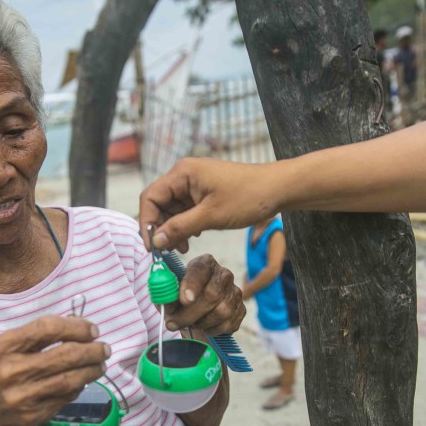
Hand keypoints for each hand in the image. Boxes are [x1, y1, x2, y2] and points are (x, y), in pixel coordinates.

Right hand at [0, 316, 110, 425]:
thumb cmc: (1, 377)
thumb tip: (79, 323)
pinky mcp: (33, 415)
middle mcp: (9, 371)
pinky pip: (65, 397)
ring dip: (92, 370)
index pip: (48, 328)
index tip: (93, 330)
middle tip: (105, 349)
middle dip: (92, 350)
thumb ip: (38, 336)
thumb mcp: (7, 351)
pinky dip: (79, 387)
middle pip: (65, 355)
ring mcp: (21, 396)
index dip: (76, 327)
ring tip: (101, 365)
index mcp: (2, 347)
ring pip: (70, 379)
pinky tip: (83, 382)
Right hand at [139, 157, 278, 251]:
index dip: (146, 222)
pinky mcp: (204, 193)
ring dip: (174, 229)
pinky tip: (192, 239)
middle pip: (159, 204)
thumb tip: (156, 241)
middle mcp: (184, 176)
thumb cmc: (248, 197)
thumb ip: (180, 228)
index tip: (152, 247)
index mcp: (182, 173)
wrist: (278, 189)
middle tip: (166, 252)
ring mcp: (195, 184)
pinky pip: (186, 210)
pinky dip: (185, 225)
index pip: (150, 197)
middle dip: (161, 228)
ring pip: (172, 210)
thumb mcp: (211, 216)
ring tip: (182, 248)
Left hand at [164, 254, 245, 336]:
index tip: (184, 299)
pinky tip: (204, 326)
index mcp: (205, 264)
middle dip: (189, 314)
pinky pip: (228, 324)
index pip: (200, 270)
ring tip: (190, 323)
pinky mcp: (241, 309)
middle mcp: (223, 275)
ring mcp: (235, 292)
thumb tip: (167, 301)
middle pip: (212, 294)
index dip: (192, 285)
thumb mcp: (170, 293)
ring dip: (201, 323)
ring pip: (221, 312)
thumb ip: (167, 295)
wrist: (197, 311)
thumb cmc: (181, 298)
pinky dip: (213, 330)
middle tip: (173, 323)